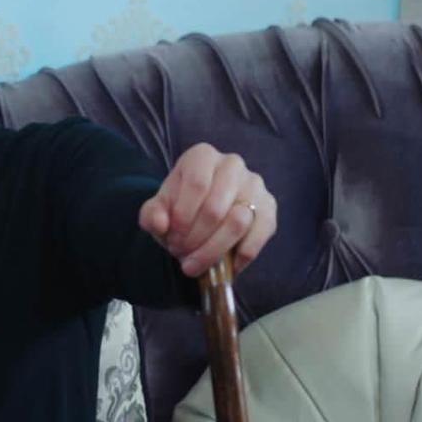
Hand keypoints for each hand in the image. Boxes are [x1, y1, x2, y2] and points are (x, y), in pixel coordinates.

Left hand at [138, 143, 276, 277]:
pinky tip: (225, 265)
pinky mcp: (269, 207)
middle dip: (194, 239)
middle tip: (180, 253)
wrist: (202, 214)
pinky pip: (259, 235)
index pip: (196, 185)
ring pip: (238, 222)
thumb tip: (160, 224)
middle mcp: (232, 164)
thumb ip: (152, 215)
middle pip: (215, 208)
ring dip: (213, 250)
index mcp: (202, 156)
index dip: (183, 218)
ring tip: (195, 263)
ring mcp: (255, 184)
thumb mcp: (158, 210)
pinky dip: (241, 256)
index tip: (171, 240)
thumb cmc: (179, 207)